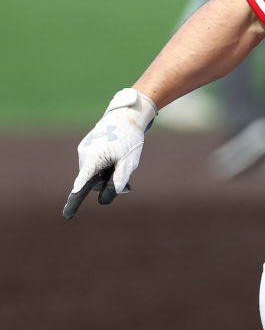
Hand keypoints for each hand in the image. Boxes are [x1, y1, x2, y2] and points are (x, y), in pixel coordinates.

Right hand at [63, 88, 156, 219]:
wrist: (126, 115)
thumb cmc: (130, 139)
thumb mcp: (129, 161)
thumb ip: (119, 180)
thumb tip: (105, 199)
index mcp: (94, 159)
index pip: (83, 184)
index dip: (76, 201)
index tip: (68, 214)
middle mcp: (84, 155)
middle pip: (92, 181)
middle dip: (105, 182)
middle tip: (122, 166)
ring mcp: (83, 150)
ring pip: (93, 173)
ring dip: (105, 173)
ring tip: (119, 156)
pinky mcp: (86, 147)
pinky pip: (93, 164)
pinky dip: (102, 166)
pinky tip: (113, 154)